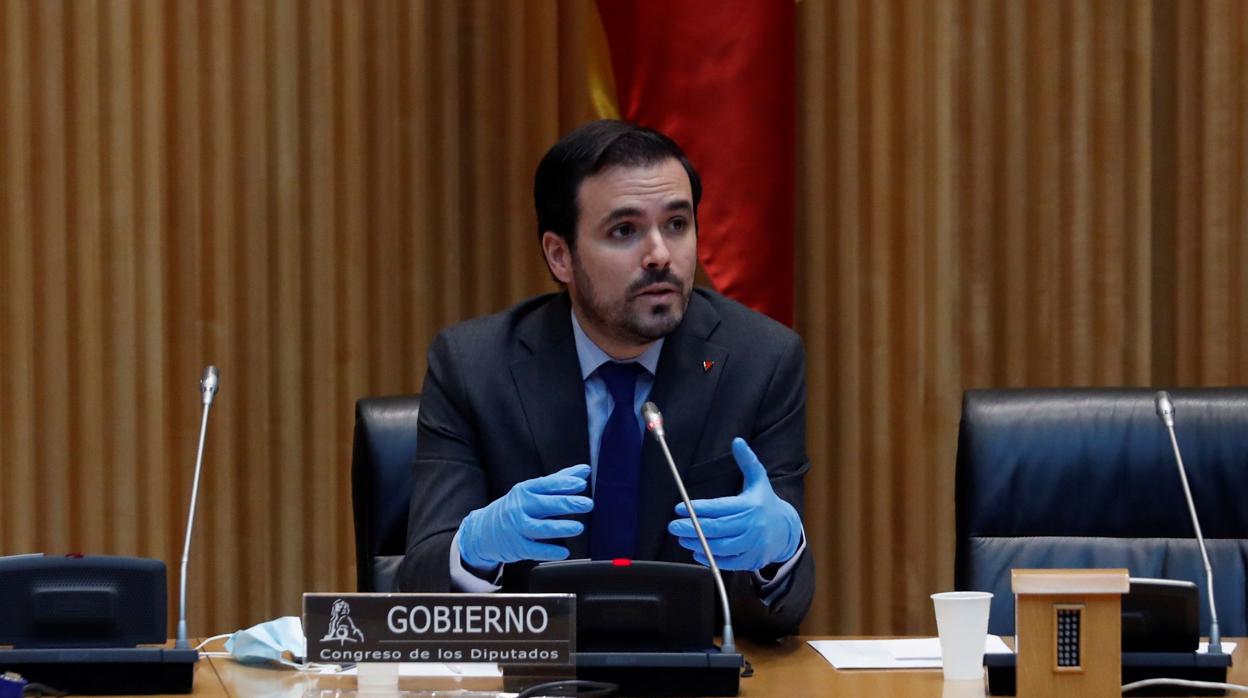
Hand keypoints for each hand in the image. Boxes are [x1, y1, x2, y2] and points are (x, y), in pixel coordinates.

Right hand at [458, 464, 593, 571]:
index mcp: (525, 490)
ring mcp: (517, 528)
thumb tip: (584, 470)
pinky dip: (550, 551)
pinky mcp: (517, 547)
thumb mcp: (532, 491)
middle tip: (587, 504)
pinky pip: (535, 550)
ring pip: (540, 528)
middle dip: (567, 504)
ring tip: (578, 527)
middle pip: (545, 505)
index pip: (546, 485)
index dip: (564, 483)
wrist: (484, 531)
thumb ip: (559, 481)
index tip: (581, 484)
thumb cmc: (515, 508)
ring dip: (560, 528)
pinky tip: (564, 551)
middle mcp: (520, 508)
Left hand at [667, 438, 801, 570]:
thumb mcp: (759, 480)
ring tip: (682, 538)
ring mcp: (752, 545)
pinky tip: (696, 551)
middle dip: (691, 527)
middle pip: (716, 529)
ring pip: (720, 547)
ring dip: (697, 543)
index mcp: (750, 505)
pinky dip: (710, 558)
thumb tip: (737, 441)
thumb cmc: (765, 503)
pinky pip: (727, 562)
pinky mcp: (751, 559)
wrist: (787, 531)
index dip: (698, 508)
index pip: (719, 507)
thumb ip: (747, 461)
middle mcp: (752, 526)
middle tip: (673, 526)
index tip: (678, 508)